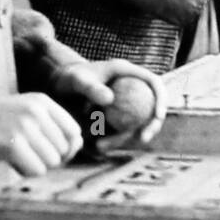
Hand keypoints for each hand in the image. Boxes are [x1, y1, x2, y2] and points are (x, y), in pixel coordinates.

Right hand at [0, 92, 81, 176]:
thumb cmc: (0, 119)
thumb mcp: (29, 111)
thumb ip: (54, 125)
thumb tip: (78, 145)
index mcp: (44, 102)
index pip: (74, 131)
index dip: (68, 148)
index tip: (53, 152)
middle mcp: (37, 112)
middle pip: (63, 150)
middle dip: (49, 158)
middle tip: (29, 154)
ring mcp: (25, 127)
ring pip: (51, 162)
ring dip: (37, 165)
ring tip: (20, 156)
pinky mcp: (13, 145)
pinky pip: (36, 170)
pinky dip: (26, 171)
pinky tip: (13, 161)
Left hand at [50, 60, 167, 145]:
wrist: (59, 85)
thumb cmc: (68, 77)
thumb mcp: (78, 80)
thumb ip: (92, 88)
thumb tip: (110, 100)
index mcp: (128, 72)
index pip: (154, 83)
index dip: (161, 99)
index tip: (158, 116)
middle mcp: (130, 87)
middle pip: (151, 106)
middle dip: (151, 124)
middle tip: (143, 139)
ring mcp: (124, 102)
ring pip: (135, 122)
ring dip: (123, 137)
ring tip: (101, 146)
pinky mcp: (115, 115)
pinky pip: (120, 129)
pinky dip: (112, 139)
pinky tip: (98, 147)